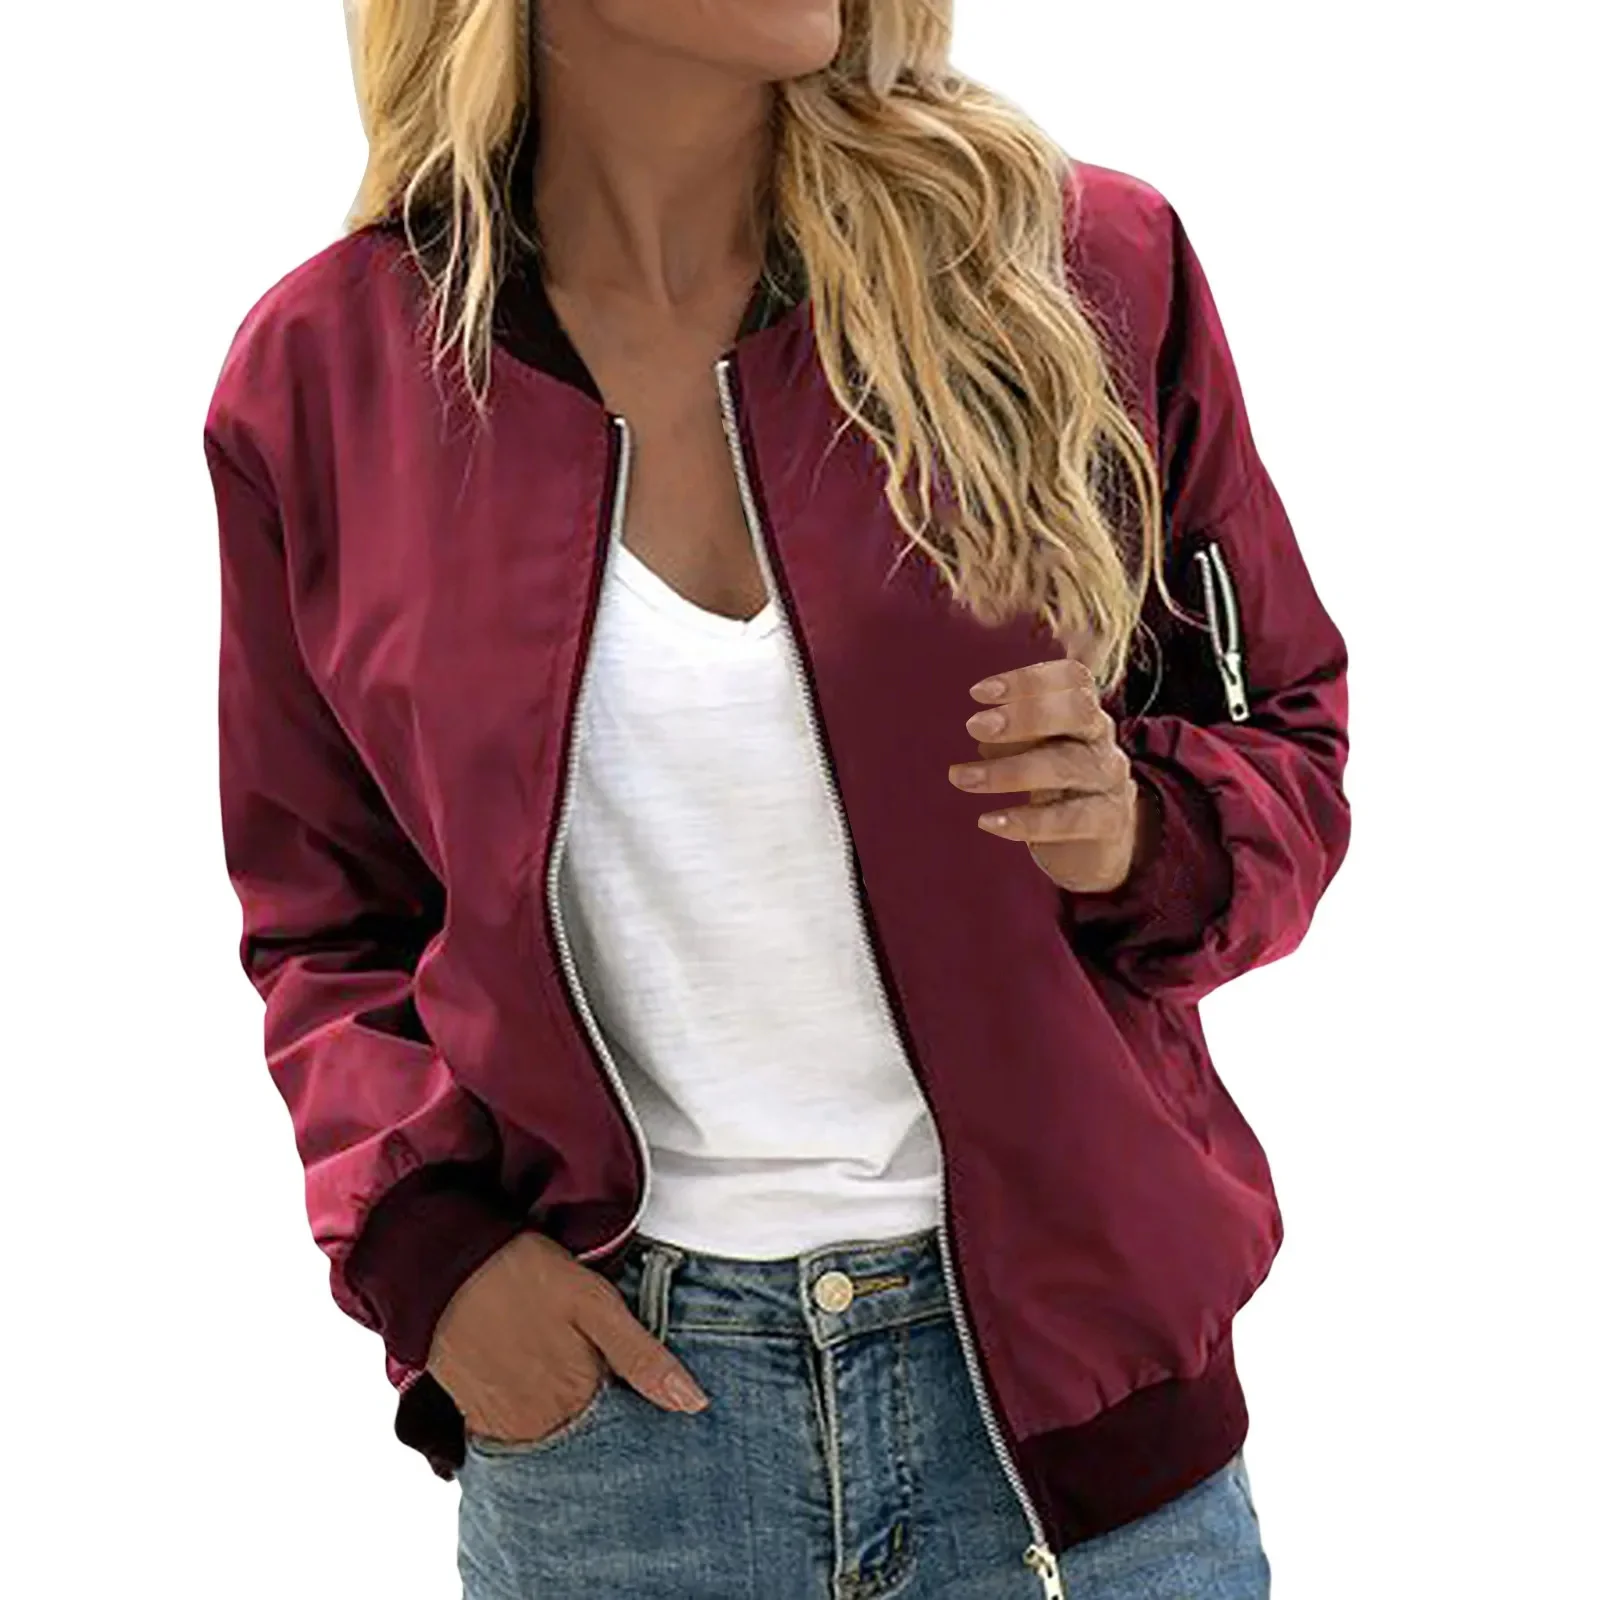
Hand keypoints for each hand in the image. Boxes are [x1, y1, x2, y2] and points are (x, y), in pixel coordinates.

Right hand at [426, 1232, 709, 1444]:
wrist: (444, 1269)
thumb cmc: (527, 1276)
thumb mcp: (596, 1304)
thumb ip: (642, 1357)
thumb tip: (694, 1404)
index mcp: (580, 1398)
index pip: (625, 1437)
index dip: (642, 1426)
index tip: (656, 1417)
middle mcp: (543, 1425)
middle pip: (587, 1450)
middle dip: (607, 1439)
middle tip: (615, 1408)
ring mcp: (506, 1427)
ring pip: (552, 1451)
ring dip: (570, 1438)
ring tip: (580, 1407)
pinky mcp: (477, 1419)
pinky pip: (513, 1448)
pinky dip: (533, 1437)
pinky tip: (544, 1411)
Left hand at [948, 656, 1152, 893]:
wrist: (1095, 846)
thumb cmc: (1053, 786)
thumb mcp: (1032, 751)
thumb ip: (1011, 734)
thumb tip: (976, 729)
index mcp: (1084, 712)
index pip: (1072, 678)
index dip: (1029, 679)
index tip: (978, 693)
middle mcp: (1100, 739)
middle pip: (1078, 711)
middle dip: (1024, 715)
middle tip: (972, 726)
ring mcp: (1109, 780)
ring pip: (1065, 767)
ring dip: (1006, 771)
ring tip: (961, 777)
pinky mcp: (1109, 822)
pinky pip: (1067, 819)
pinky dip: (1025, 821)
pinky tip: (988, 822)